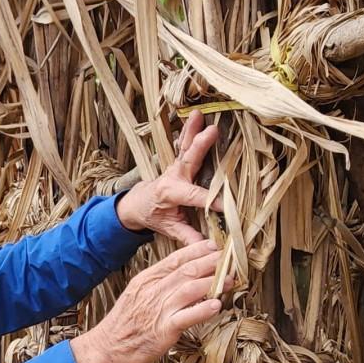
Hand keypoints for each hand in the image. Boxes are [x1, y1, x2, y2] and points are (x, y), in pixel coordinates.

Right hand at [70, 239, 224, 362]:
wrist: (108, 346)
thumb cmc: (126, 322)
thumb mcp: (138, 293)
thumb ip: (160, 283)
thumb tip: (185, 274)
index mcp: (147, 279)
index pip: (176, 259)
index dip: (198, 251)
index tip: (215, 246)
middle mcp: (153, 291)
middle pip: (186, 270)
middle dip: (211, 263)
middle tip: (231, 259)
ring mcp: (158, 310)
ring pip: (189, 289)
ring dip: (213, 283)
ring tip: (231, 280)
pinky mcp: (163, 330)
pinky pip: (186, 317)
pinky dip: (203, 310)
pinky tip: (217, 306)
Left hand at [115, 109, 221, 244]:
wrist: (136, 204)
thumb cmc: (154, 216)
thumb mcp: (169, 229)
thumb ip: (188, 237)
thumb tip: (208, 247)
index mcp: (171, 193)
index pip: (195, 196)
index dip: (211, 201)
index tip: (227, 205)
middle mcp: (173, 176)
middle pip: (190, 159)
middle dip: (201, 145)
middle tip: (213, 131)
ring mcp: (175, 166)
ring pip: (185, 146)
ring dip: (193, 129)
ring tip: (200, 115)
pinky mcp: (177, 161)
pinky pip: (184, 143)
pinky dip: (190, 129)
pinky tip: (196, 115)